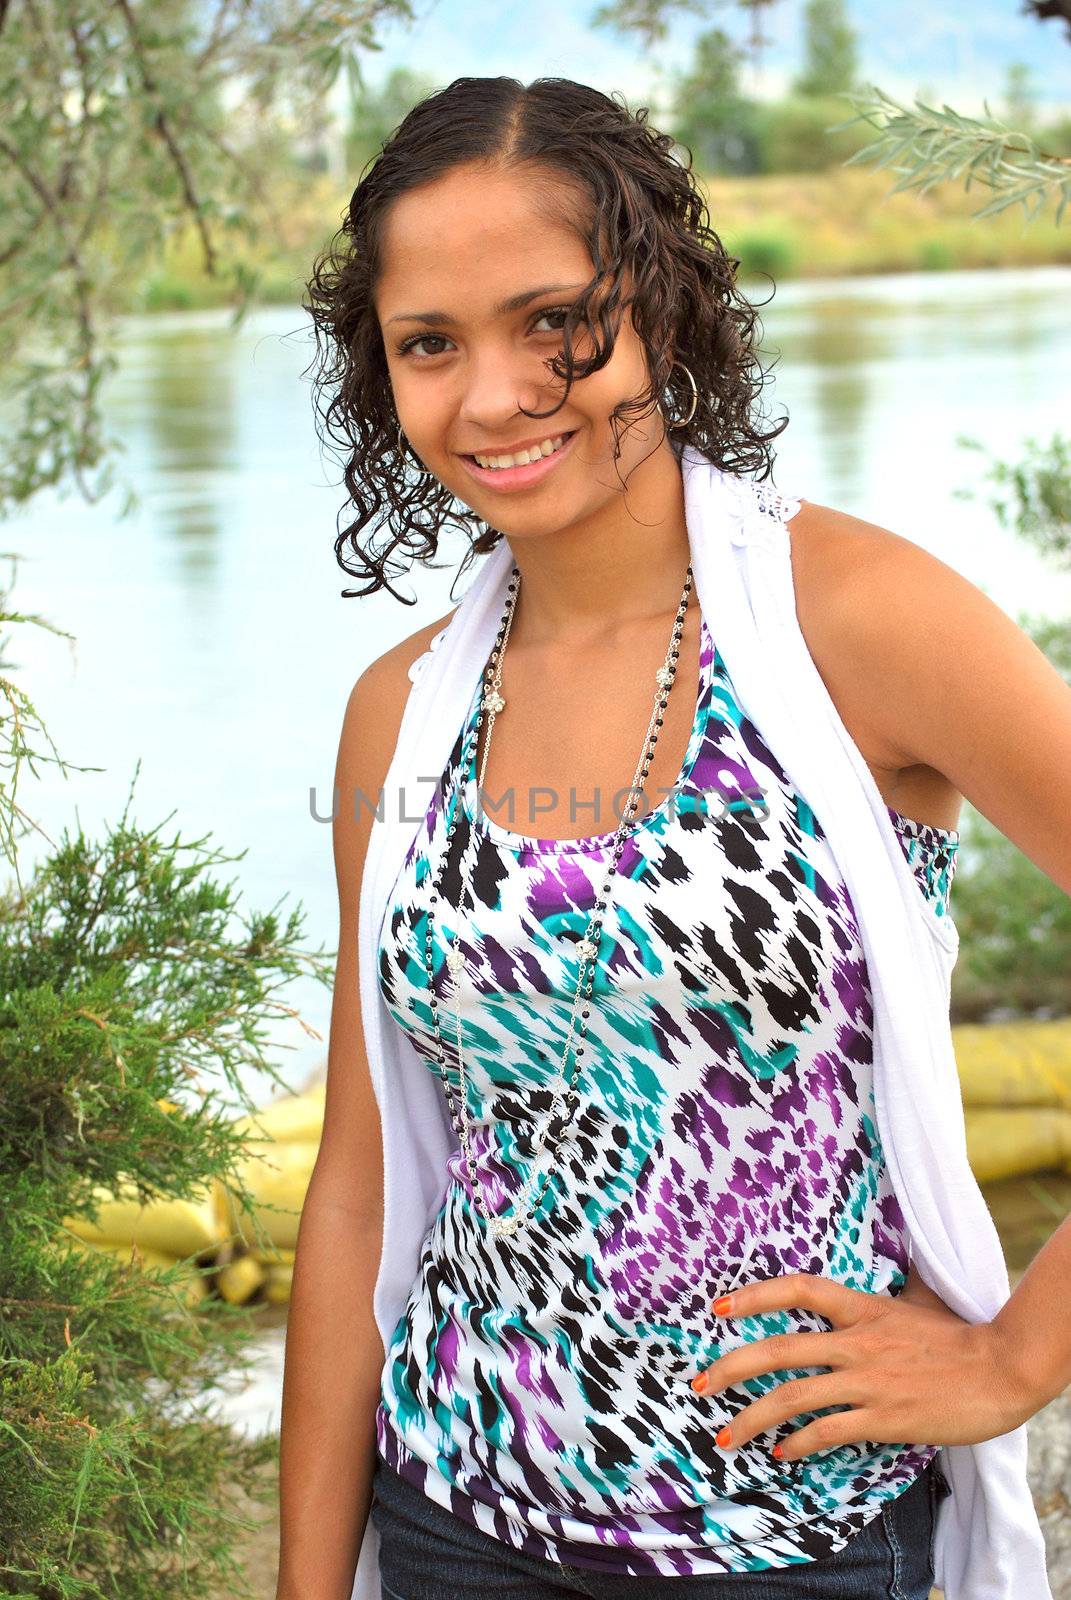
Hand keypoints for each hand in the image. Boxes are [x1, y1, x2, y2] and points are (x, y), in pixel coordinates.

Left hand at [688, 1271, 1032, 1461]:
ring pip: (793, 1397)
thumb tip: (875, 1275)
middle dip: (729, 1369)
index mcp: (862, 1307)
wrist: (1000, 1369)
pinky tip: (782, 1452)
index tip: (719, 1308)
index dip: (755, 1295)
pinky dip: (799, 1443)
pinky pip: (828, 1431)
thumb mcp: (916, 1299)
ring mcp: (867, 1380)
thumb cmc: (959, 1334)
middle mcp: (857, 1340)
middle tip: (698, 1386)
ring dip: (752, 1418)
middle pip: (778, 1350)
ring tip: (726, 1436)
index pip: (798, 1288)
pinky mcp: (883, 1417)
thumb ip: (884, 1293)